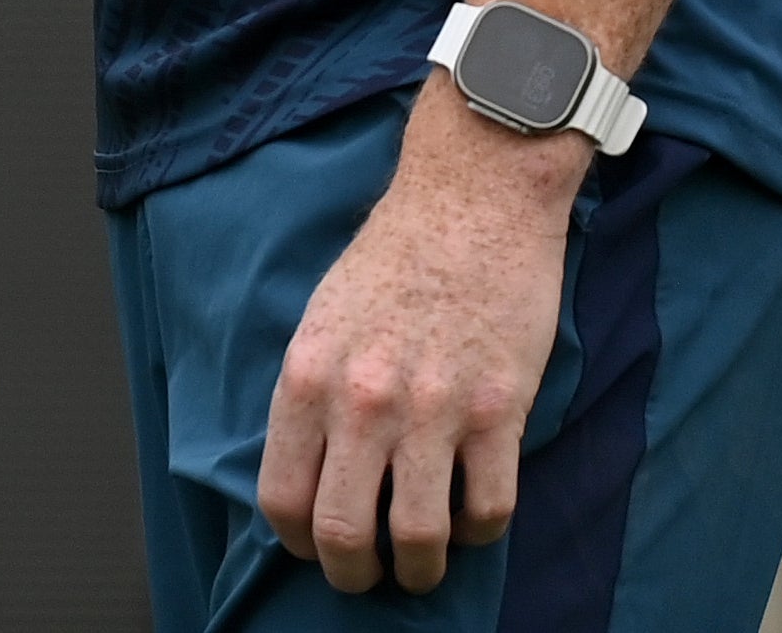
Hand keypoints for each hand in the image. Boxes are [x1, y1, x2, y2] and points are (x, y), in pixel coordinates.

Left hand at [259, 97, 579, 592]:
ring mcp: (434, 411)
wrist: (470, 202)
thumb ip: (315, 391)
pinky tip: (472, 518)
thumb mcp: (323, 318)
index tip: (312, 547)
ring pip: (417, 537)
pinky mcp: (499, 411)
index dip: (296, 539)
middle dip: (352, 573)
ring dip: (419, 570)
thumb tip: (311, 467)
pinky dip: (480, 531)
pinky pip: (489, 508)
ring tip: (421, 568)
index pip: (282, 494)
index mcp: (307, 376)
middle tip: (367, 578)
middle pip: (343, 531)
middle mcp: (362, 401)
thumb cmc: (393, 257)